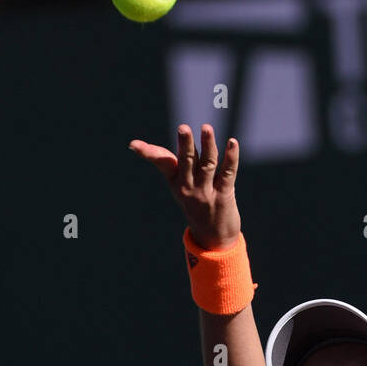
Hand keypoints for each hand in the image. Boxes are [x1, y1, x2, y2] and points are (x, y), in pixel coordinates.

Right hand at [129, 124, 240, 249]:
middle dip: (185, 144)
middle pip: (187, 160)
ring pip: (208, 163)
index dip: (149, 152)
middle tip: (183, 128)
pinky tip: (232, 143)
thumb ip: (170, 163)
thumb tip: (139, 144)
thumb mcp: (179, 186)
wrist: (213, 237)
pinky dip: (231, 157)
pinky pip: (228, 173)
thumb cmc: (195, 204)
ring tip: (206, 128)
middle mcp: (189, 186)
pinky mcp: (224, 195)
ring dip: (208, 145)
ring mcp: (206, 192)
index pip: (163, 162)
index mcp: (176, 181)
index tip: (134, 145)